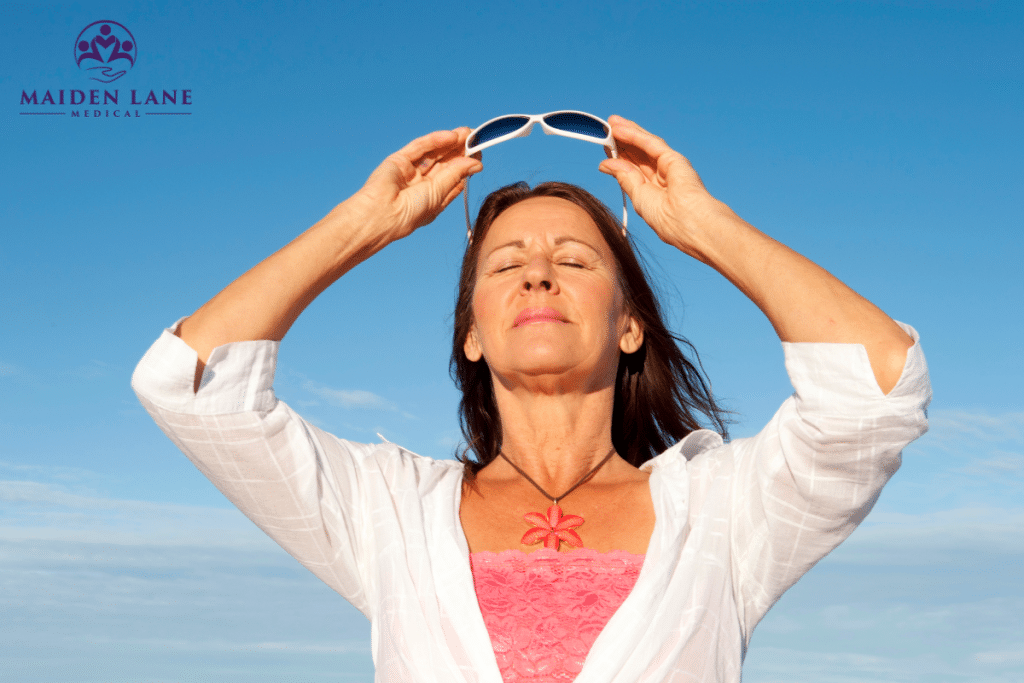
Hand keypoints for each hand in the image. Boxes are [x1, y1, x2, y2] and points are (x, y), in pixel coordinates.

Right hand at [350, 128, 482, 243]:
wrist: (381, 214)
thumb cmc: (409, 214)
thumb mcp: (439, 193)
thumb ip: (456, 174)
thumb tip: (476, 163)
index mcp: (433, 198)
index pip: (454, 177)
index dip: (467, 165)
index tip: (480, 155)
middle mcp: (422, 184)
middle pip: (445, 163)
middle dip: (460, 151)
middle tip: (476, 138)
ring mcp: (410, 171)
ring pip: (433, 153)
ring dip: (451, 142)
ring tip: (467, 133)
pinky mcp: (398, 160)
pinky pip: (419, 147)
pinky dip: (435, 140)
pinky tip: (451, 136)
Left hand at [598, 115, 719, 255]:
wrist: (689, 223)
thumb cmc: (666, 219)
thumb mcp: (638, 196)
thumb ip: (624, 177)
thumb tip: (605, 164)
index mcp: (654, 191)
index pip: (633, 169)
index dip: (619, 157)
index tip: (605, 148)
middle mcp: (662, 176)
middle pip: (638, 154)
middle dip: (622, 142)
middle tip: (605, 130)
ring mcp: (669, 166)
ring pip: (645, 145)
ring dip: (627, 133)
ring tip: (611, 122)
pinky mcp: (673, 158)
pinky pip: (651, 143)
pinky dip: (634, 135)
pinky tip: (620, 128)